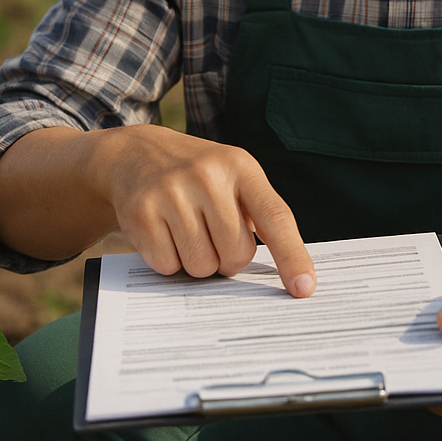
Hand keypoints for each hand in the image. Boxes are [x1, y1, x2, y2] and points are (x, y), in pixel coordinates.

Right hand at [97, 125, 315, 295]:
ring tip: (187, 230)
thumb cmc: (198, 175)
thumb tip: (284, 272)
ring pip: (201, 266)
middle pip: (236, 254)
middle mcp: (208, 175)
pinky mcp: (141, 211)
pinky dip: (169, 261)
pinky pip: (167, 266)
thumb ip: (258, 214)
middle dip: (228, 259)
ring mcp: (172, 192)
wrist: (136, 152)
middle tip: (214, 237)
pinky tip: (164, 232)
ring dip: (197, 262)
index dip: (292, 256)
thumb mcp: (233, 176)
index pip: (275, 217)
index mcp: (241, 166)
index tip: (304, 288)